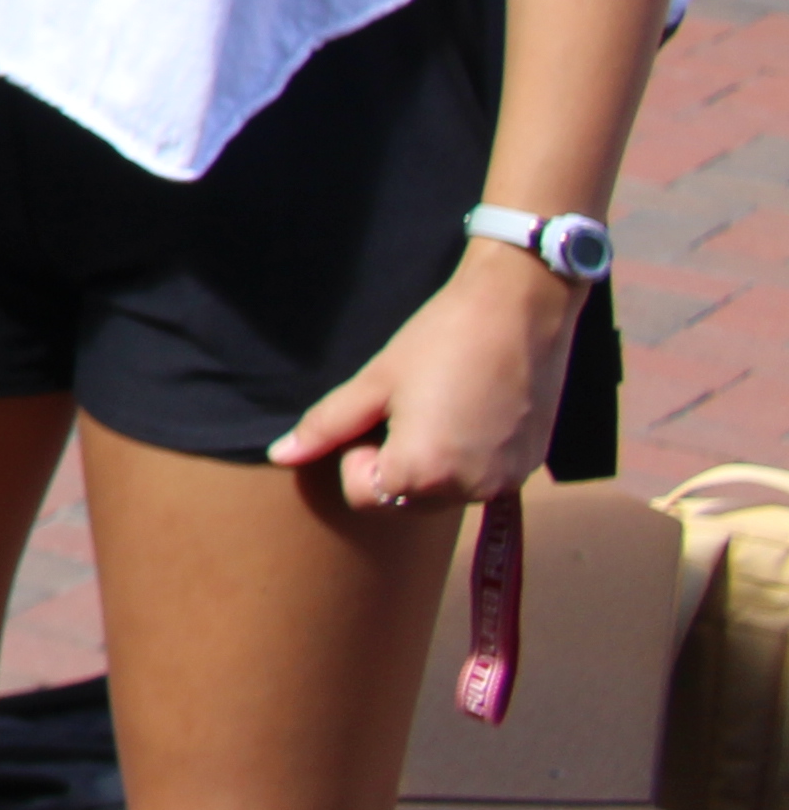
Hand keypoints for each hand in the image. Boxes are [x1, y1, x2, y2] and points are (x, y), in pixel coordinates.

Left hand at [273, 246, 581, 508]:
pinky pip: (480, 480)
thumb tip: (280, 455)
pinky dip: (467, 459)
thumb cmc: (439, 339)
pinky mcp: (529, 469)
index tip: (377, 415)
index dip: (357, 456)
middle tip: (407, 409)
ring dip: (431, 465)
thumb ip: (325, 426)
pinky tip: (474, 413)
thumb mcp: (374, 382)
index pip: (364, 495)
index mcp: (421, 473)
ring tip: (442, 408)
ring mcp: (504, 483)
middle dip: (393, 464)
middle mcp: (467, 490)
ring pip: (442, 494)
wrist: (519, 309)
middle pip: (403, 500)